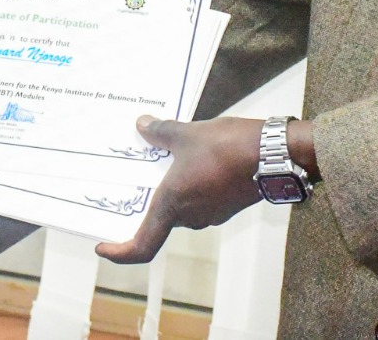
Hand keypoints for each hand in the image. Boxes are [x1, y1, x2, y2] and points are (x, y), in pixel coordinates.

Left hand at [95, 115, 265, 264]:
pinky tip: (193, 158)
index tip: (103, 246)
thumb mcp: (187, 133)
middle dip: (150, 196)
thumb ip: (161, 132)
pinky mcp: (227, 205)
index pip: (142, 246)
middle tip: (138, 170)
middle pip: (161, 217)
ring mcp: (211, 214)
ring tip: (167, 155)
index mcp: (172, 205)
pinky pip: (200, 198)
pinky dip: (191, 184)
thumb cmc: (226, 148)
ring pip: (182, 205)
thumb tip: (142, 125)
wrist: (274, 154)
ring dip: (173, 187)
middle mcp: (190, 217)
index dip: (120, 252)